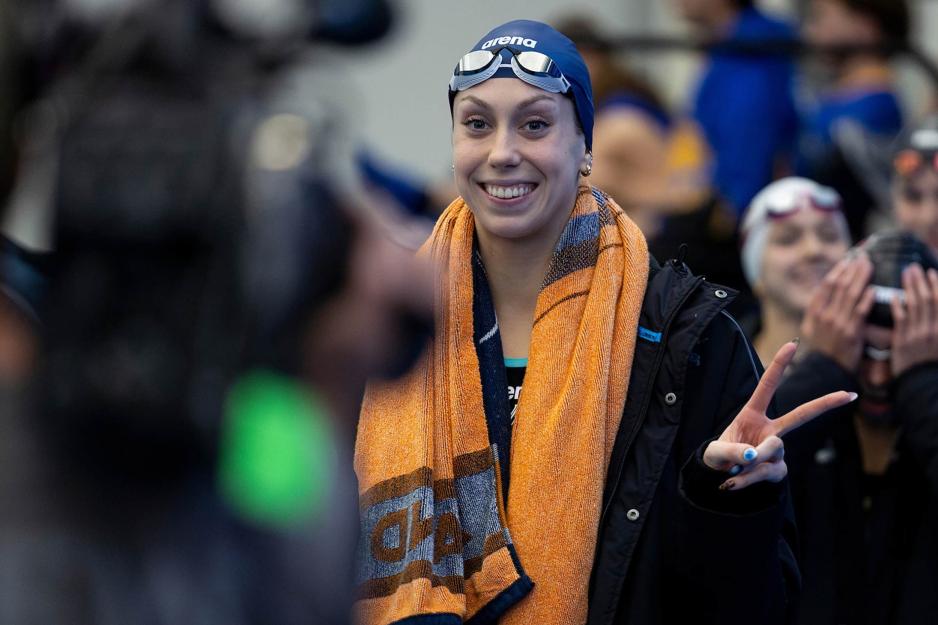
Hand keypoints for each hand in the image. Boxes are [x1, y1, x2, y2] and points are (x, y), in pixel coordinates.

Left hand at [703, 341, 857, 489]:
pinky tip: (735, 482)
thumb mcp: (716, 451)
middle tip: (848, 394)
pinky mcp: (779, 468)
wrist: (719, 478)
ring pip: (773, 451)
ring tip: (732, 470)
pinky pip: (770, 472)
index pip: (767, 386)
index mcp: (752, 414)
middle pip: (801, 415)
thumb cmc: (718, 456)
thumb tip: (752, 455)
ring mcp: (777, 450)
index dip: (779, 366)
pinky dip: (750, 479)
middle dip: (825, 404)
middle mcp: (769, 429)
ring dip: (751, 462)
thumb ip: (732, 450)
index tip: (792, 344)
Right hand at [800, 255, 875, 372]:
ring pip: (850, 295)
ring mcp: (838, 323)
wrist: (826, 369)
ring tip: (868, 266)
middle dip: (851, 270)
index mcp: (814, 313)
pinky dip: (866, 299)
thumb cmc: (820, 349)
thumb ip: (815, 310)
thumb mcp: (810, 328)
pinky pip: (860, 312)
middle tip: (861, 258)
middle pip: (839, 286)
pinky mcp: (852, 332)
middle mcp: (825, 315)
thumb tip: (821, 291)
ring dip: (860, 278)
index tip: (846, 261)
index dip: (837, 272)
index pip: (826, 286)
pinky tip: (872, 289)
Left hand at [890, 264, 937, 376]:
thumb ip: (936, 321)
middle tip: (914, 266)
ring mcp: (918, 334)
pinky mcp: (903, 341)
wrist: (922, 384)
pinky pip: (900, 319)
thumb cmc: (932, 364)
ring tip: (905, 273)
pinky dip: (898, 305)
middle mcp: (933, 328)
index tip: (932, 272)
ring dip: (910, 287)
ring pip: (914, 305)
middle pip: (927, 299)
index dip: (937, 285)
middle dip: (921, 281)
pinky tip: (894, 295)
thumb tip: (933, 304)